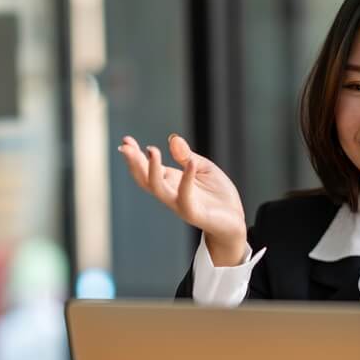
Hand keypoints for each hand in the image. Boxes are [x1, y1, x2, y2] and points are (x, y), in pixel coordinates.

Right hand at [118, 134, 246, 265]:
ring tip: (152, 150)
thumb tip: (173, 138)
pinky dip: (187, 179)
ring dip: (152, 170)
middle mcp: (170, 193)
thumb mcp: (203, 167)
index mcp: (171, 181)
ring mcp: (180, 204)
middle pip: (144, 179)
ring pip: (158, 189)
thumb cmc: (218, 195)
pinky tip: (189, 163)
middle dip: (134, 163)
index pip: (146, 168)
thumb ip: (187, 155)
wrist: (235, 220)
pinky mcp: (193, 213)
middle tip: (125, 147)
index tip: (125, 140)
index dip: (135, 155)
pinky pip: (185, 196)